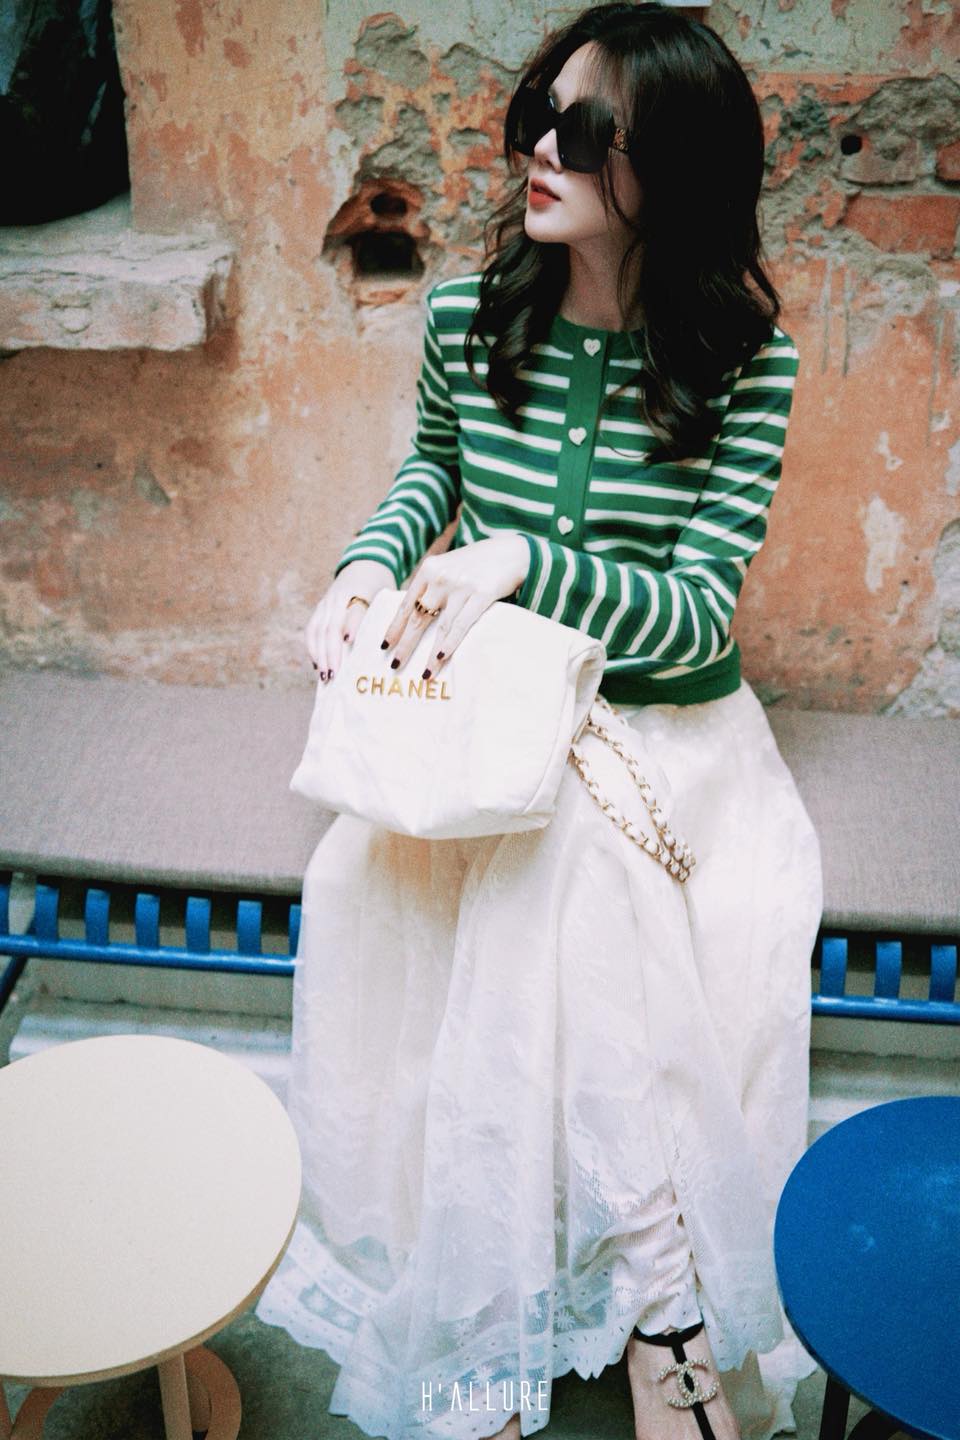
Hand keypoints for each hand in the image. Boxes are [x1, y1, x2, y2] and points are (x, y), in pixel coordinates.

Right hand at [305, 558, 395, 682]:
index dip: (351, 624)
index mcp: (361, 591)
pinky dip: (313, 648)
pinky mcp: (320, 608)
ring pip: (318, 629)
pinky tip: (316, 665)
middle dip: (331, 651)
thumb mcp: (388, 596)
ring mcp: (327, 602)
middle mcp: (339, 596)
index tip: (349, 641)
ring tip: (324, 675)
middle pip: (331, 625)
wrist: (365, 565)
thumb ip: (389, 615)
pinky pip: (312, 629)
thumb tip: (395, 647)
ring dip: (319, 654)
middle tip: (334, 674)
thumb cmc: (381, 587)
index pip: (355, 609)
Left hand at [380, 534, 529, 676]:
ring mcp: (461, 586)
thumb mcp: (449, 567)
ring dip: (430, 653)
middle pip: (418, 617)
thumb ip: (432, 585)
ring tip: (424, 673)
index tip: (384, 645)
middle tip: (395, 665)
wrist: (512, 552)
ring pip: (440, 626)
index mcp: (429, 569)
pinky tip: (441, 658)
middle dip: (406, 644)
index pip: (407, 603)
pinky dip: (450, 643)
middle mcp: (441, 577)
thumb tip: (415, 616)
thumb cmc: (478, 563)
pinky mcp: (481, 594)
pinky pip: (461, 625)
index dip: (395, 626)